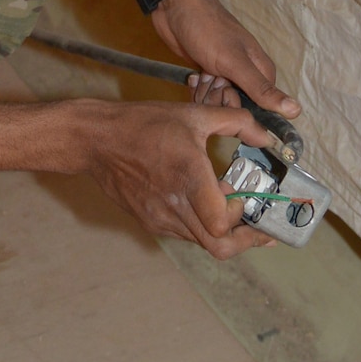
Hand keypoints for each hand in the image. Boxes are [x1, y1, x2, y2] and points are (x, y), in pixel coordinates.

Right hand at [80, 100, 278, 257]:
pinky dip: (200, 226)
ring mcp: (159, 218)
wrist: (95, 140)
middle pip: (219, 247)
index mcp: (187, 178)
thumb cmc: (142, 125)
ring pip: (202, 242)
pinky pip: (183, 233)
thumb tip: (265, 136)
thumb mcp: (193, 115)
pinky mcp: (149, 221)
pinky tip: (201, 203)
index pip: (222, 223)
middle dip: (245, 240)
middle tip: (259, 228)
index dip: (241, 214)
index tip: (245, 194)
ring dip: (221, 230)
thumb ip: (236, 121)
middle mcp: (174, 205)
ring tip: (230, 208)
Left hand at [151, 0, 300, 118]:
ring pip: (218, 100)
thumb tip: (296, 110)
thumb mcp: (235, 62)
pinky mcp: (207, 72)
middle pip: (236, 105)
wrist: (175, 7)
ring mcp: (225, 72)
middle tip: (211, 80)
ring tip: (200, 75)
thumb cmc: (208, 30)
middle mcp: (245, 73)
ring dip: (206, 93)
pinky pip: (205, 93)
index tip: (228, 98)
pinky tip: (192, 76)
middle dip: (220, 99)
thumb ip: (261, 88)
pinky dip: (197, 89)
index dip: (243, 108)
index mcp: (261, 70)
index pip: (261, 106)